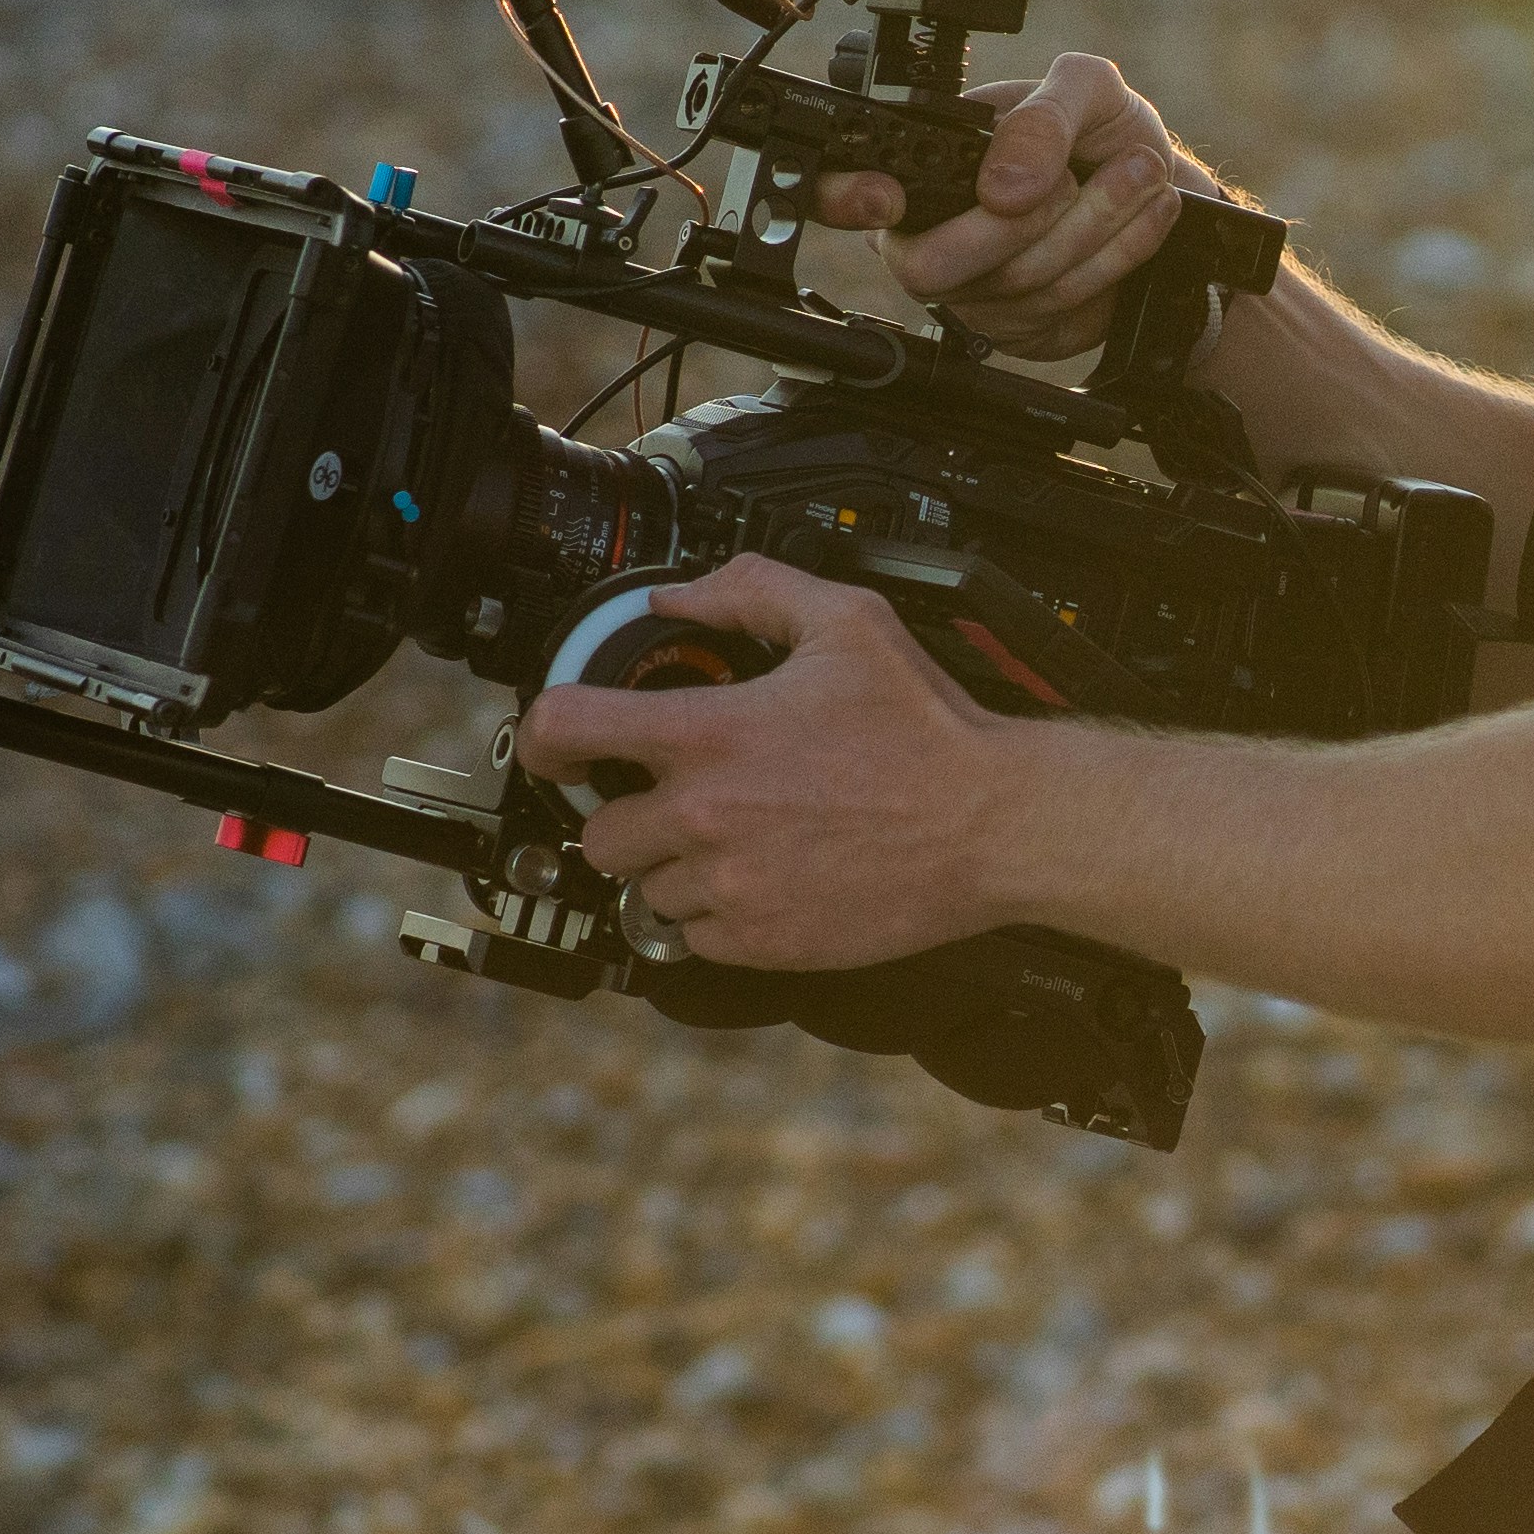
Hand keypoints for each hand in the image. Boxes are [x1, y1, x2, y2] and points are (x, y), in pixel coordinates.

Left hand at [513, 561, 1027, 969]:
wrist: (993, 824)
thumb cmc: (928, 730)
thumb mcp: (846, 623)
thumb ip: (751, 592)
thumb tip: (681, 599)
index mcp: (710, 734)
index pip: (564, 731)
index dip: (540, 737)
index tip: (552, 748)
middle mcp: (705, 815)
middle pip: (597, 832)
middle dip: (625, 817)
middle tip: (676, 804)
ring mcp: (728, 885)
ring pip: (645, 890)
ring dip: (674, 869)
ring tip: (737, 842)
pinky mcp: (759, 941)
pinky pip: (692, 938)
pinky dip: (716, 915)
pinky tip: (764, 880)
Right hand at [816, 50, 1192, 362]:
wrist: (1159, 185)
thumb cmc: (1101, 131)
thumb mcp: (1085, 89)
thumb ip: (1041, 117)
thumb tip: (1001, 183)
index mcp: (923, 164)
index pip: (839, 193)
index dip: (844, 199)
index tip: (884, 198)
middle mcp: (932, 236)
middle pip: (934, 264)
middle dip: (1024, 223)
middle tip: (1080, 175)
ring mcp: (974, 294)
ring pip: (1013, 287)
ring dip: (1095, 226)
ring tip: (1139, 174)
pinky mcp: (1027, 331)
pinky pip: (1061, 312)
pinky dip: (1119, 255)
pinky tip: (1146, 213)